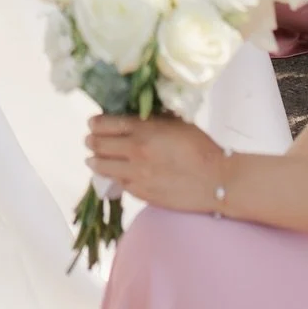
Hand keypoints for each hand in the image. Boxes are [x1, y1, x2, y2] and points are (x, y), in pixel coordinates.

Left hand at [86, 114, 227, 212]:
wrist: (216, 181)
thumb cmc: (200, 147)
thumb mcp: (175, 122)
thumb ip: (152, 118)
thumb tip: (134, 115)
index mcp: (143, 129)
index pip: (106, 124)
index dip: (95, 123)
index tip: (93, 123)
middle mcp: (135, 151)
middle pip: (98, 145)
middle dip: (91, 141)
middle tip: (90, 140)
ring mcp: (136, 174)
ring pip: (102, 167)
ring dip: (95, 161)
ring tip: (93, 159)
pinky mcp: (141, 193)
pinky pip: (119, 183)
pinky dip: (114, 177)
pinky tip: (117, 174)